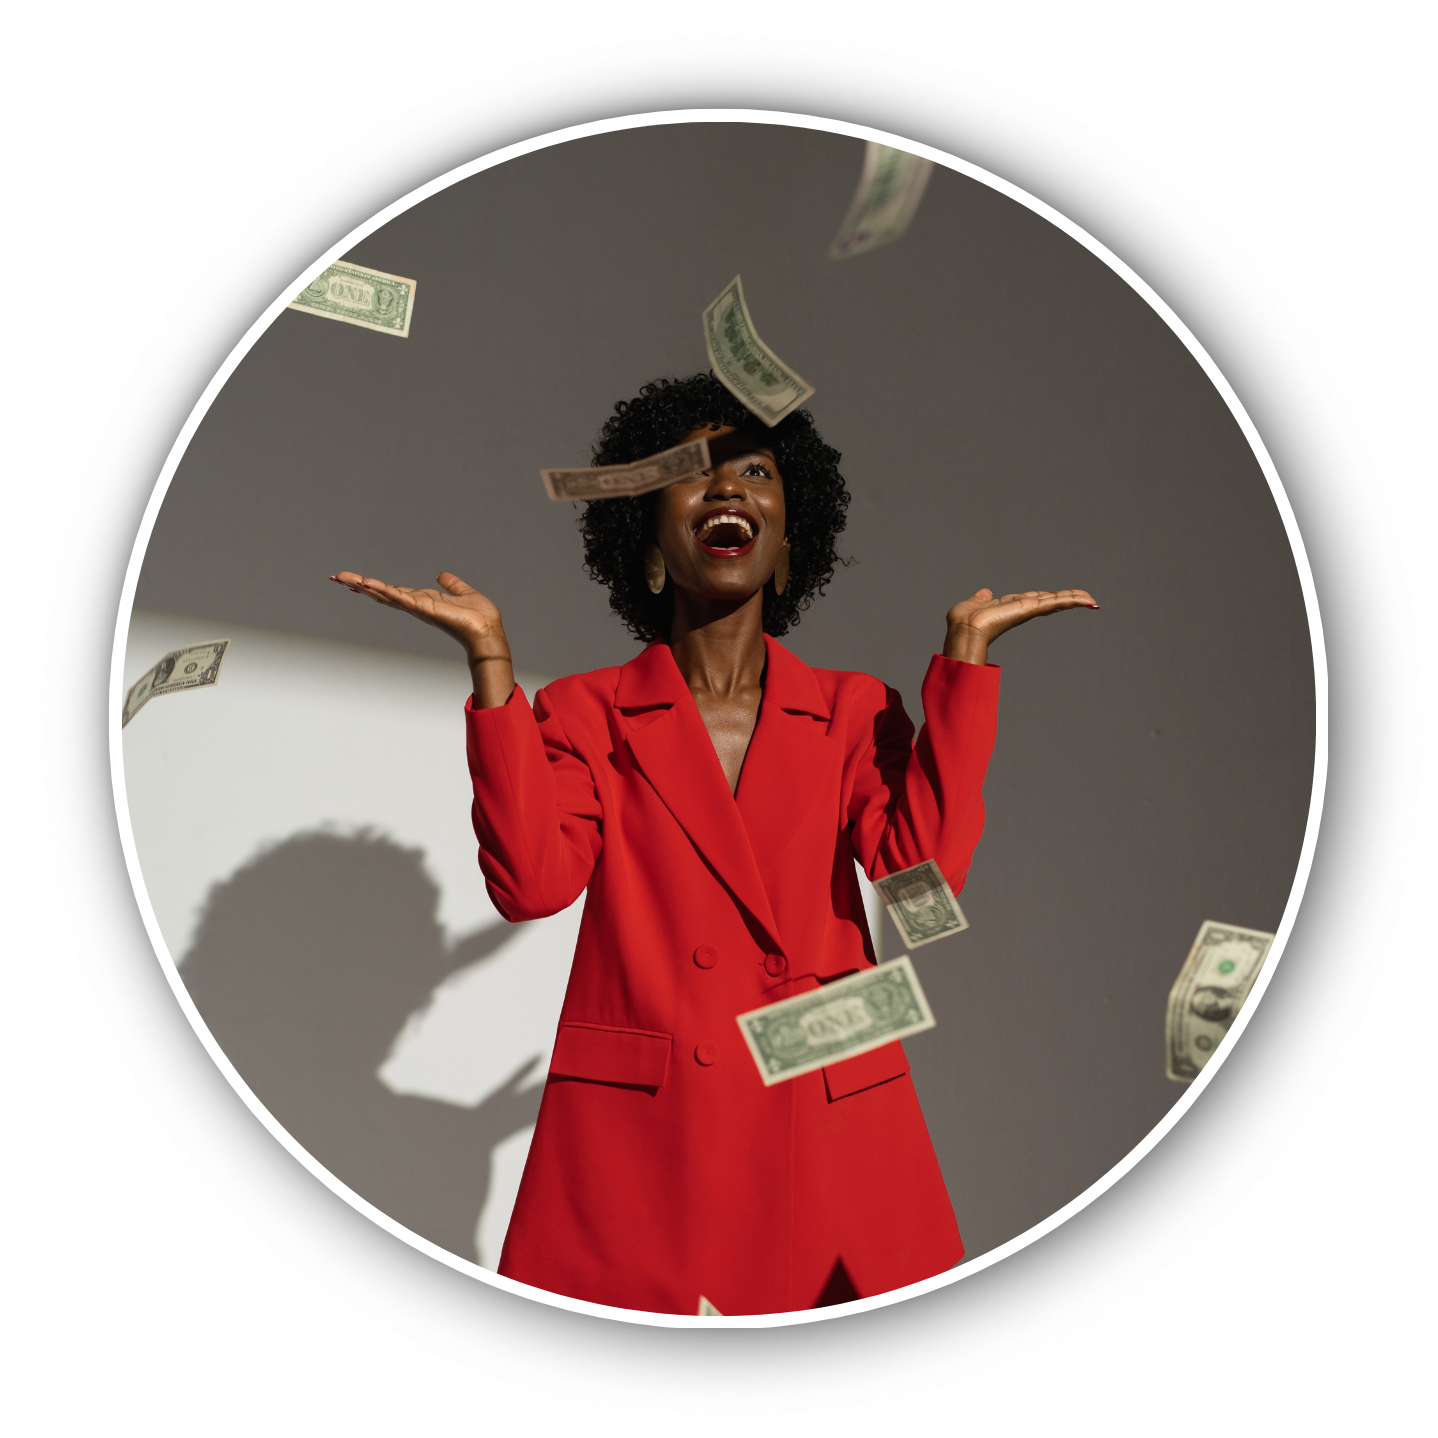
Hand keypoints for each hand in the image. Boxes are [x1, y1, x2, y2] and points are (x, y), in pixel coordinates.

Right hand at [330, 570, 514, 706]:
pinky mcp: (424, 608)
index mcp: (423, 601)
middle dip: (359, 585)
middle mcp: (416, 605)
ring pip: (385, 594)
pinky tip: (367, 584)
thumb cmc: (479, 618)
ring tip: (343, 578)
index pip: (393, 591)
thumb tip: (442, 575)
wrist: (488, 631)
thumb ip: (452, 585)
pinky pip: (400, 598)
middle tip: (336, 577)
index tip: (355, 580)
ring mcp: (418, 608)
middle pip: (382, 593)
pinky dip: (384, 590)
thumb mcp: (463, 593)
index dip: (374, 586)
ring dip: (364, 586)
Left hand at [943, 587, 1098, 665]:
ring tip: (1091, 600)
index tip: (1062, 597)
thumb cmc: (963, 621)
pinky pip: (1053, 602)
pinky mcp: (1029, 609)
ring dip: (1074, 599)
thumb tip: (985, 592)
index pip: (1034, 600)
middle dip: (1067, 599)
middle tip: (1087, 599)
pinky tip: (1085, 601)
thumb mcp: (973, 604)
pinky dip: (1070, 600)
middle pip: (1049, 601)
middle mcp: (1020, 608)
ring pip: (1055, 602)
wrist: (963, 629)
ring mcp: (1026, 610)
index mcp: (1009, 606)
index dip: (1048, 598)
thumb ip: (981, 599)